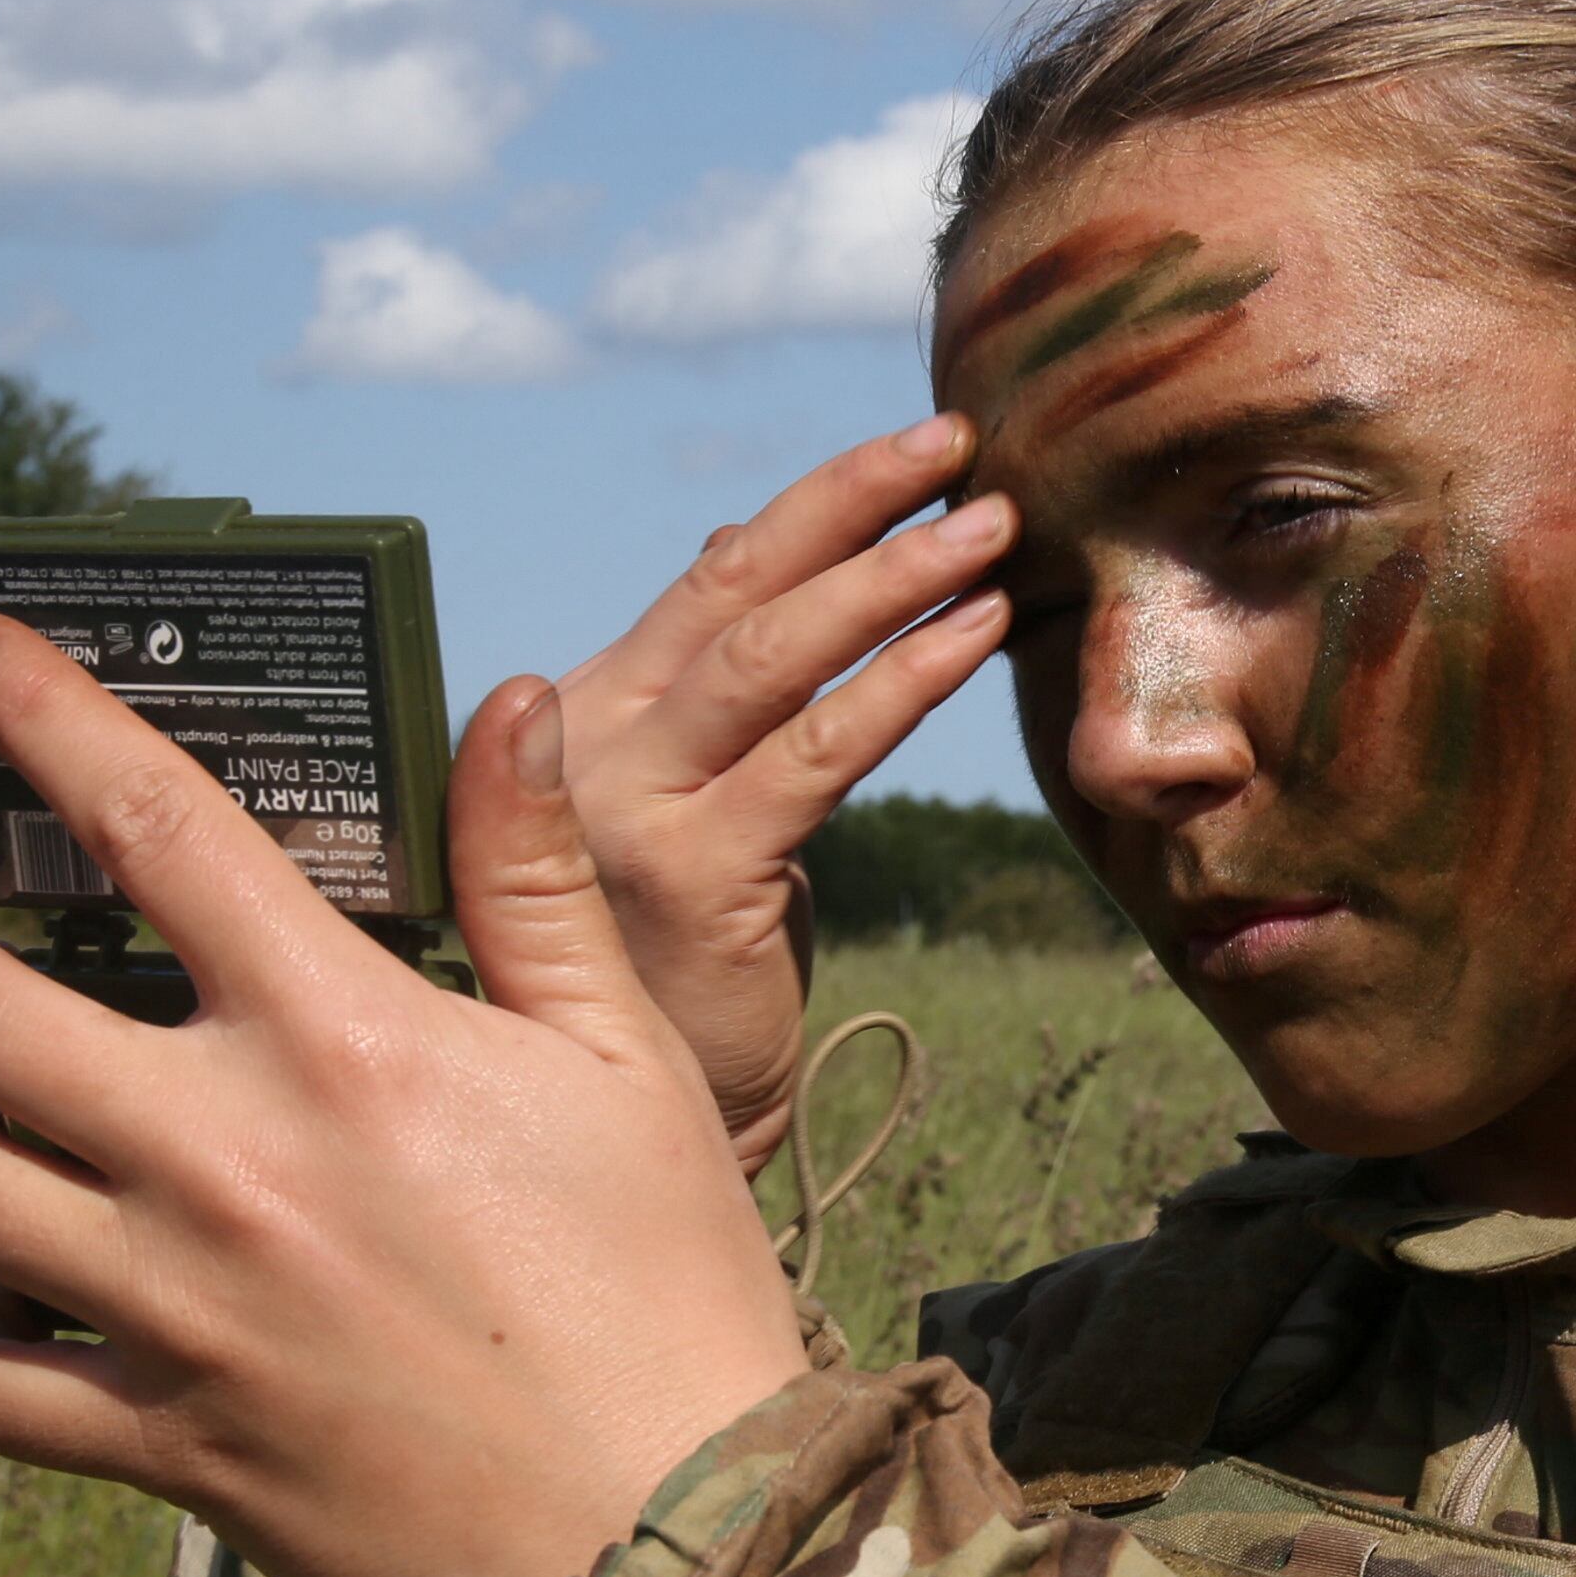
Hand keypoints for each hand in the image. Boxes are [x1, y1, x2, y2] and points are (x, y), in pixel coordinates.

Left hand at [0, 616, 809, 1576]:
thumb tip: (509, 699)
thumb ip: (535, 876)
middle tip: (3, 984)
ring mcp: (176, 1309)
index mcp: (342, 1037)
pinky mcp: (164, 1444)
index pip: (147, 823)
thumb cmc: (668, 1281)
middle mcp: (225, 1156)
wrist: (674, 1542)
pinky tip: (32, 1318)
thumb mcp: (626, 1056)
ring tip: (11, 1136)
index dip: (35, 711)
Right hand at [557, 415, 1012, 1170]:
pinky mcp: (693, 878)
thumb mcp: (683, 810)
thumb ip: (703, 698)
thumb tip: (739, 545)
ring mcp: (629, 810)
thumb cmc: (679, 971)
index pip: (709, 579)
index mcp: (582, 717)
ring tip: (993, 525)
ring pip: (775, 655)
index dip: (817, 506)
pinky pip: (818, 753)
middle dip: (857, 504)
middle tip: (962, 445)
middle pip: (736, 588)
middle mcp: (583, 746)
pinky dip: (902, 682)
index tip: (915, 450)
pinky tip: (977, 636)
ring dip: (894, 577)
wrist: (639, 1131)